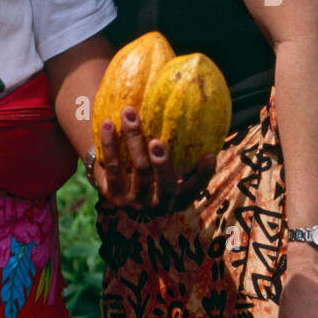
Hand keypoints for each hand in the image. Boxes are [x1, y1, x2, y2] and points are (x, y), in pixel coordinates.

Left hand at [93, 106, 216, 212]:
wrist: (115, 182)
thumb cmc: (150, 165)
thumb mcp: (166, 164)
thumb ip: (182, 147)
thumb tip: (201, 113)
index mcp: (177, 198)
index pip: (194, 189)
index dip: (203, 175)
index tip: (209, 154)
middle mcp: (158, 204)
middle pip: (164, 186)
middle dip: (162, 164)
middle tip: (157, 141)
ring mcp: (135, 203)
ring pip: (137, 170)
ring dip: (133, 139)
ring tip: (129, 113)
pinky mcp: (113, 195)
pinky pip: (112, 167)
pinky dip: (110, 144)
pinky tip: (108, 123)